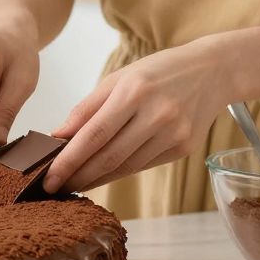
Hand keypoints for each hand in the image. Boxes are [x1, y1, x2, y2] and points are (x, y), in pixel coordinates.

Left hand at [42, 40, 227, 193]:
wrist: (211, 72)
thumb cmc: (157, 72)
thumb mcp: (118, 78)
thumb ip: (86, 108)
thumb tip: (57, 136)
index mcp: (134, 91)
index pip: (93, 135)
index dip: (68, 160)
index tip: (47, 177)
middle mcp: (156, 114)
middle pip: (108, 157)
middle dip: (77, 176)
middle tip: (54, 187)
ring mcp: (173, 134)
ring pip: (125, 167)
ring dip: (95, 179)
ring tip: (73, 183)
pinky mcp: (183, 149)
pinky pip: (142, 166)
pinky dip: (118, 173)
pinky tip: (101, 175)